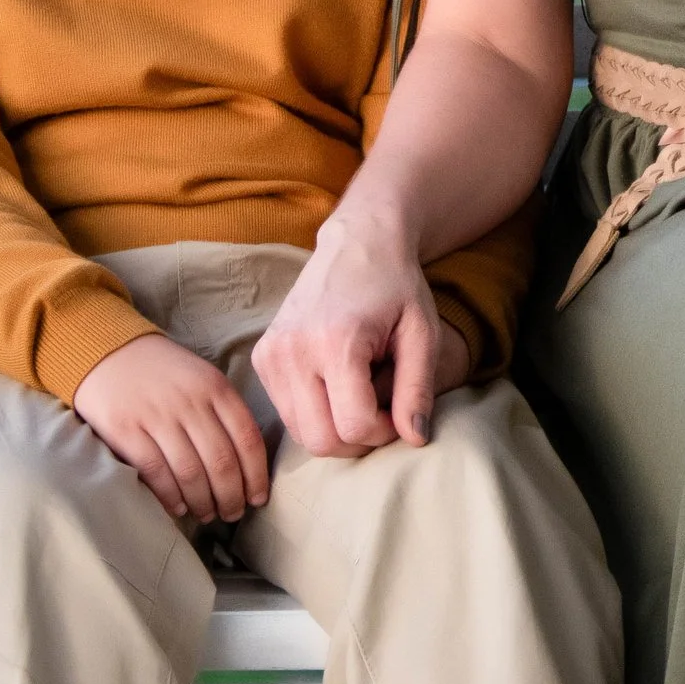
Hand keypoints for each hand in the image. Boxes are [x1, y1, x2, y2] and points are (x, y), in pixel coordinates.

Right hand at [73, 333, 271, 523]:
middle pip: (222, 461)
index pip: (248, 439)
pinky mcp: (126, 430)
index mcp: (216, 388)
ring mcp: (158, 416)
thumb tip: (247, 462)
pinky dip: (171, 496)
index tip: (258, 498)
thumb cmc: (164, 373)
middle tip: (233, 514)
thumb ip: (224, 411)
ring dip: (203, 501)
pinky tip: (178, 509)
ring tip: (208, 515)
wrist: (108, 352)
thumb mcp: (203, 379)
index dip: (256, 475)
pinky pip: (156, 472)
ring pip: (191, 472)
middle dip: (232, 496)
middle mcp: (191, 402)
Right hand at [252, 210, 465, 456]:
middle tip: (382, 413)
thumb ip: (418, 389)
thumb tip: (415, 441)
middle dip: (357, 441)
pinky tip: (338, 387)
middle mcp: (293, 350)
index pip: (353, 426)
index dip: (384, 433)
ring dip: (335, 430)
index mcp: (335, 342)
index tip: (400, 414)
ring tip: (362, 398)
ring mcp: (271, 354)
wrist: (359, 242)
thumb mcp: (422, 333)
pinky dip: (314, 414)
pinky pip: (286, 412)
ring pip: (299, 432)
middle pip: (320, 440)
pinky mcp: (262, 357)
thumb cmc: (397, 286)